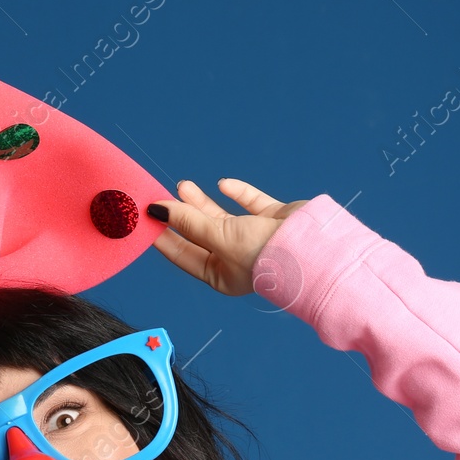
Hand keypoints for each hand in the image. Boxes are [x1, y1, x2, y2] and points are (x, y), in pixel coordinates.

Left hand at [147, 178, 309, 295]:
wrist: (313, 248)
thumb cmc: (264, 255)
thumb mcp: (218, 238)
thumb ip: (188, 221)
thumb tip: (156, 210)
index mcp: (220, 275)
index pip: (183, 254)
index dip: (164, 236)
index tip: (145, 218)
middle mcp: (236, 259)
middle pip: (200, 234)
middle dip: (181, 214)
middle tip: (162, 195)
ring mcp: (255, 238)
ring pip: (221, 217)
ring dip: (202, 202)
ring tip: (183, 185)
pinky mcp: (273, 220)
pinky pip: (251, 204)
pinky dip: (238, 194)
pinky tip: (224, 184)